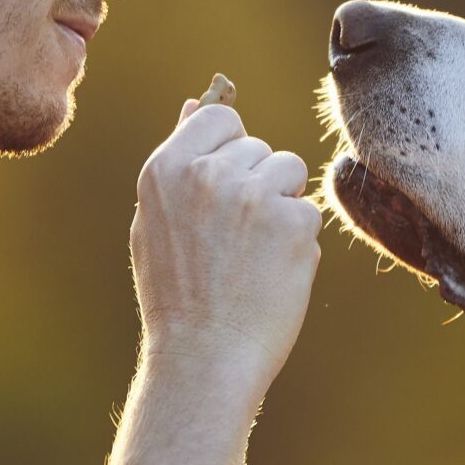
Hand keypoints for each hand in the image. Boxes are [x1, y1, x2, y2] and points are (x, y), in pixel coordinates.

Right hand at [128, 98, 321, 387]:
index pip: (217, 118)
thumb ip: (179, 163)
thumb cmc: (178, 296)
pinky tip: (272, 273)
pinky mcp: (292, 221)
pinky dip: (298, 241)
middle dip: (255, 183)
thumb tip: (193, 105)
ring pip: (289, 171)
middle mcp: (208, 173)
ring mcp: (252, 195)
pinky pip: (309, 211)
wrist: (204, 359)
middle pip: (257, 146)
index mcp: (166, 168)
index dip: (228, 150)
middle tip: (233, 241)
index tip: (224, 188)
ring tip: (253, 255)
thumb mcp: (155, 223)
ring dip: (282, 205)